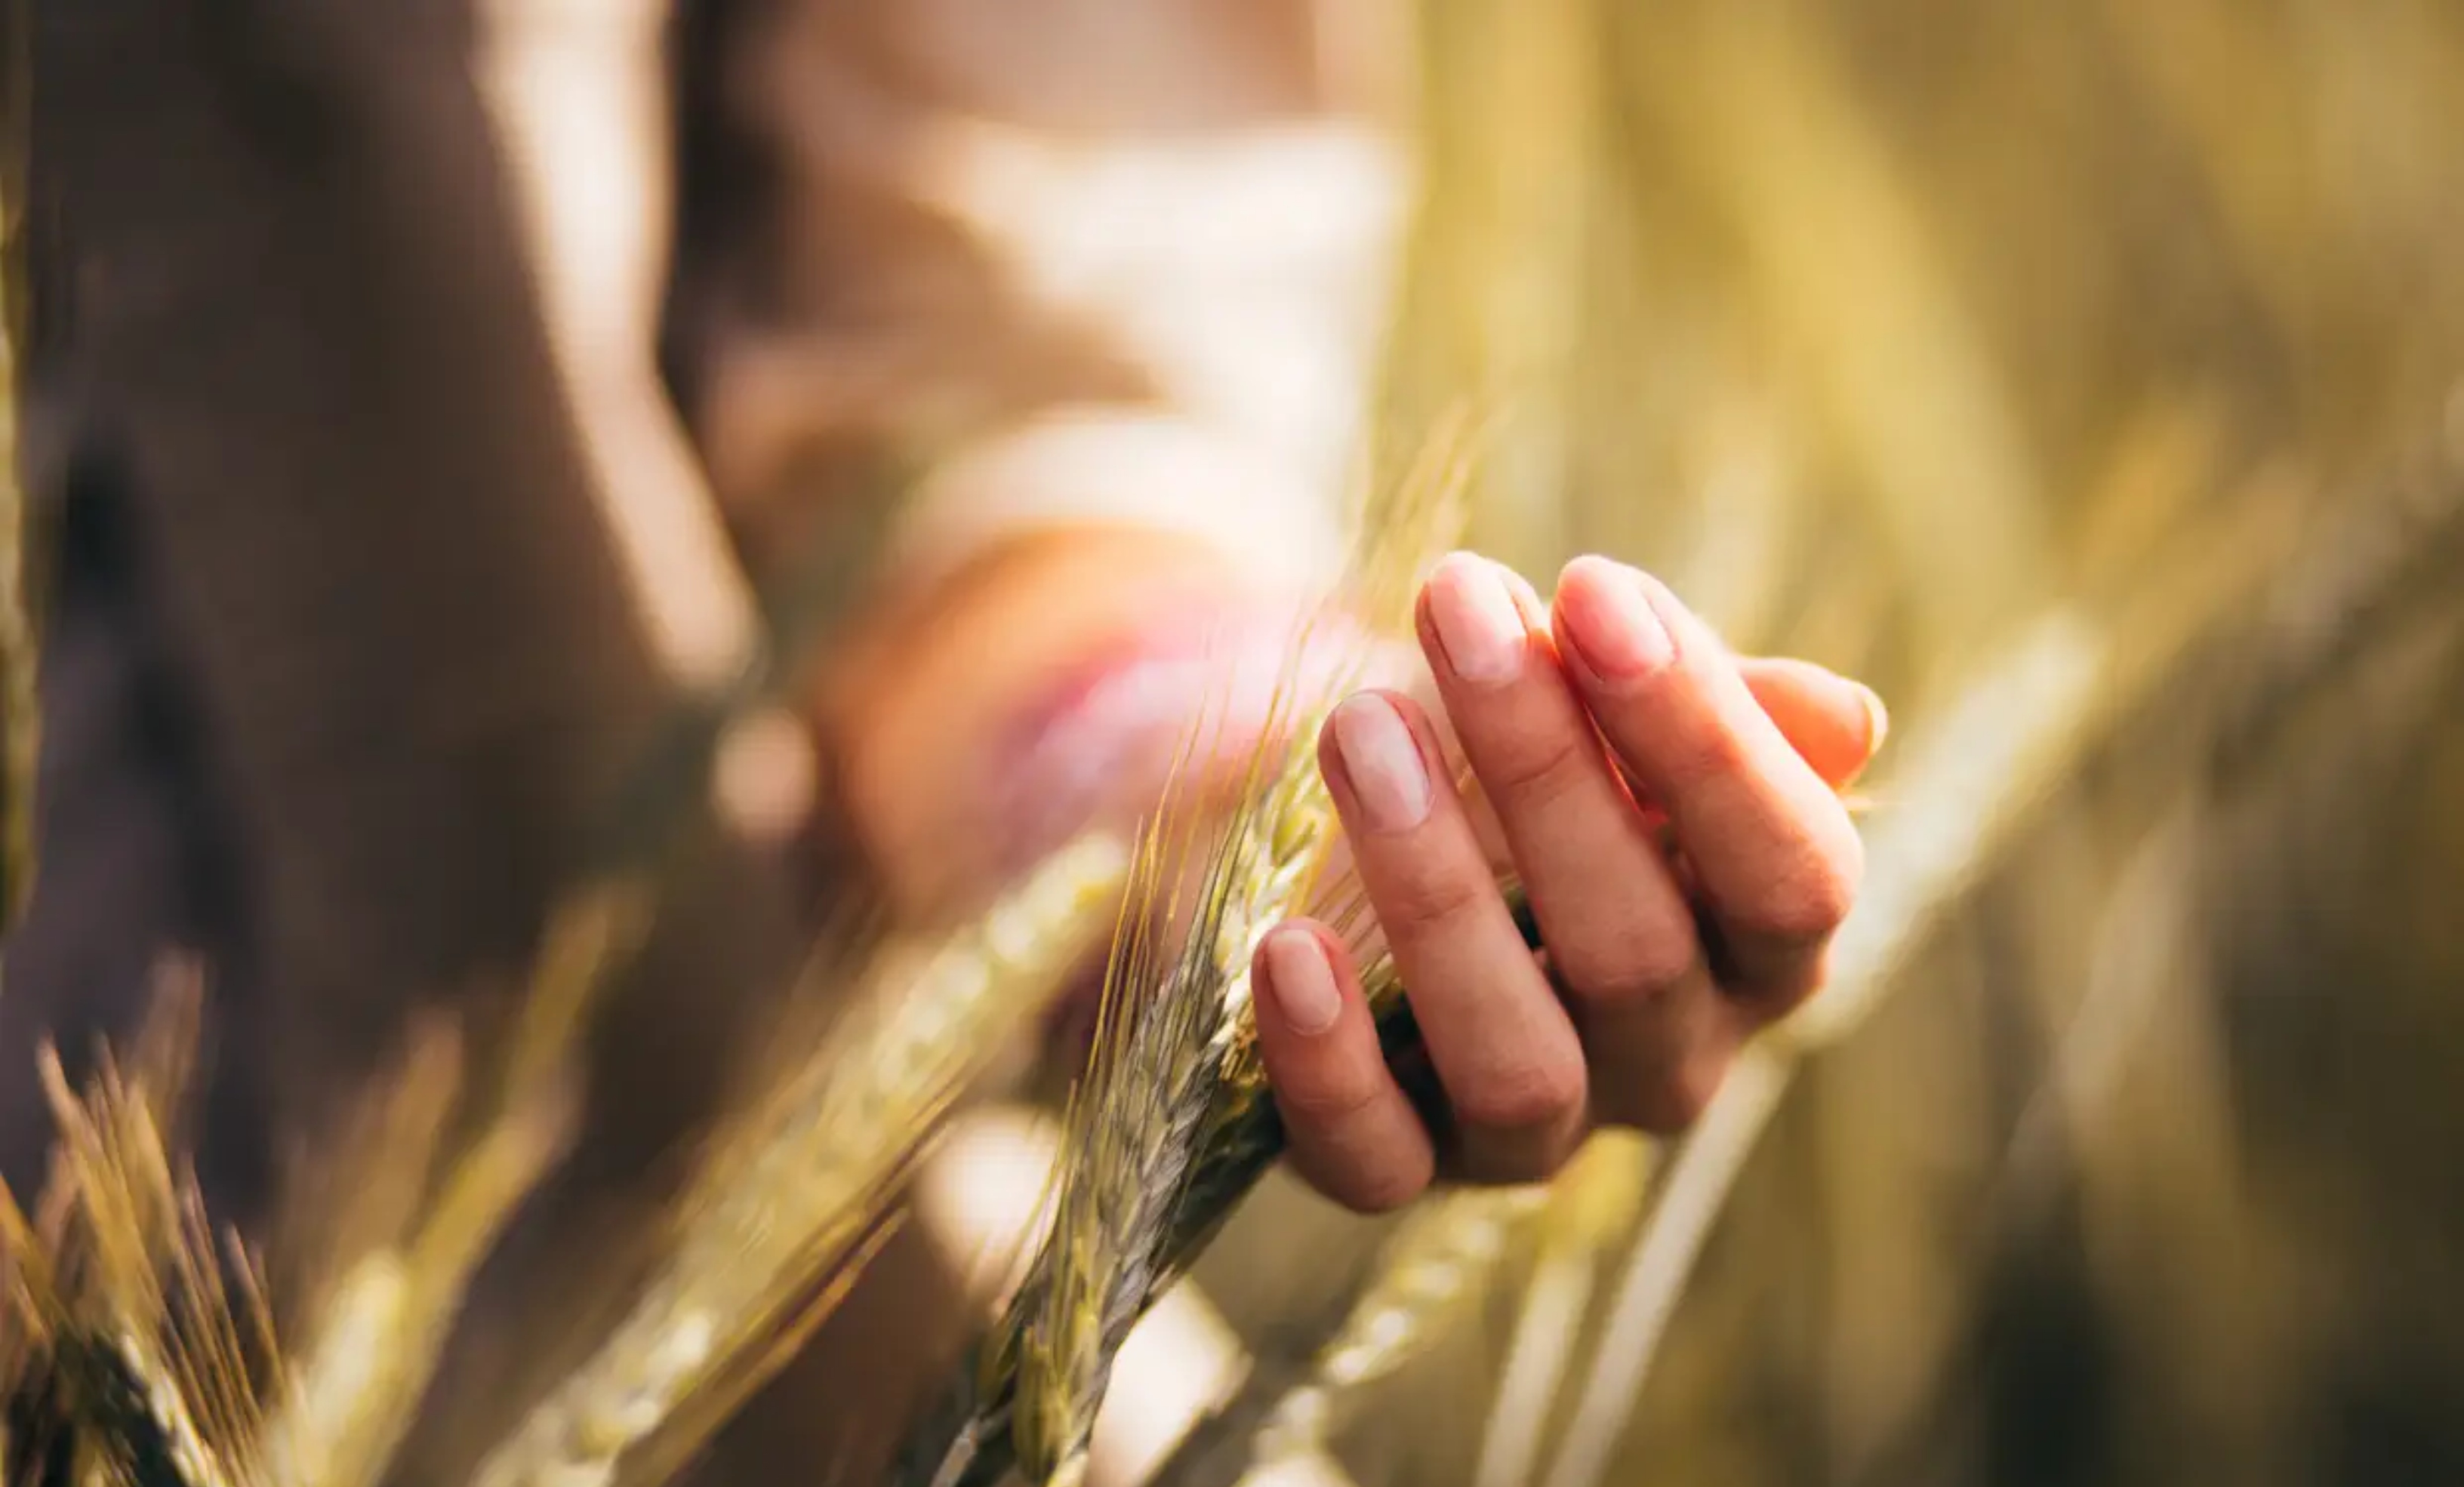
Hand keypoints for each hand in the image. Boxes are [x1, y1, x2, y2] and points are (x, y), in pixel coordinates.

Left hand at [1252, 554, 1882, 1211]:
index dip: (1705, 738)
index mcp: (1757, 947)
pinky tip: (1285, 948)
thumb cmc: (1521, 758)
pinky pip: (1376, 1160)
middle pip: (1639, 952)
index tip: (1593, 588)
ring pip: (1518, 1065)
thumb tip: (1843, 720)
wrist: (1341, 833)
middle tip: (1455, 612)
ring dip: (1435, 890)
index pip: (1790, 875)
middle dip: (1543, 768)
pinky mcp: (1399, 1166)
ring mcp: (1535, 1129)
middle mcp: (1669, 1059)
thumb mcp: (1611, 707)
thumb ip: (1717, 705)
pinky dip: (1328, 1061)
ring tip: (1359, 726)